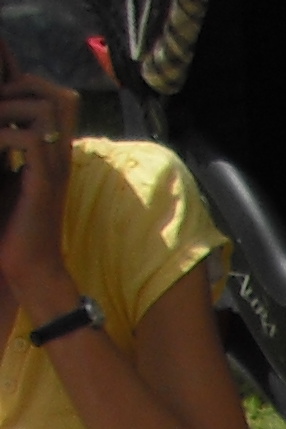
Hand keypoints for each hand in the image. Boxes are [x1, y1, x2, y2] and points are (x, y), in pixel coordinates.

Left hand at [0, 65, 80, 315]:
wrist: (29, 268)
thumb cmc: (13, 228)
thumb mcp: (4, 177)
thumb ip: (2, 151)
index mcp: (52, 153)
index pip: (59, 99)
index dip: (28, 85)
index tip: (1, 99)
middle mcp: (59, 156)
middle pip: (60, 95)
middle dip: (21, 87)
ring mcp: (55, 169)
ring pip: (47, 108)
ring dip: (11, 105)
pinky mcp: (43, 183)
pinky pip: (31, 138)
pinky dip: (4, 133)